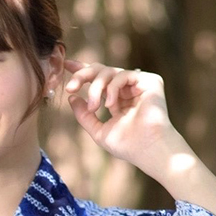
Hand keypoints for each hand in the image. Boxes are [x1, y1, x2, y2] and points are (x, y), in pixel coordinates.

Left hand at [61, 58, 215, 214]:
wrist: (147, 150)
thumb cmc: (127, 145)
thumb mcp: (98, 130)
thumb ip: (84, 115)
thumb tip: (72, 97)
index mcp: (117, 99)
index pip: (99, 79)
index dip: (82, 71)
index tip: (66, 65)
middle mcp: (128, 89)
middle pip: (102, 70)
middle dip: (82, 75)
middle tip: (70, 87)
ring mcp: (139, 84)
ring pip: (109, 72)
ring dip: (96, 88)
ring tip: (95, 107)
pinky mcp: (150, 81)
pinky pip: (123, 75)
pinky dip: (112, 88)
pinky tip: (112, 105)